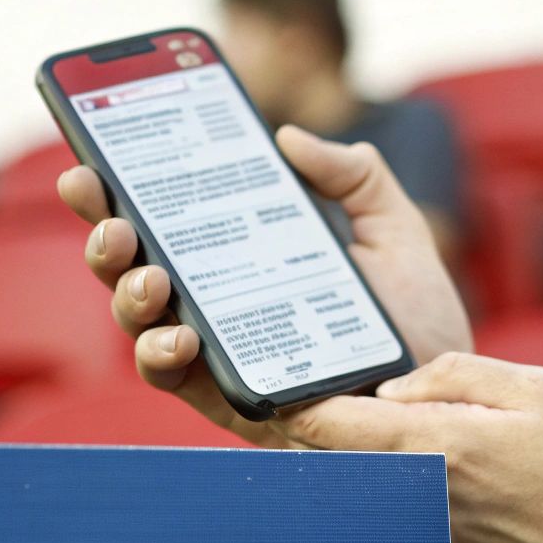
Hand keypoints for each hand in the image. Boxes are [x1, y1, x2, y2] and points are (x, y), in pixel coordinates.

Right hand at [57, 125, 471, 446]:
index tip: (92, 161)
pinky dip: (163, 355)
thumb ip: (353, 177)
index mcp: (240, 258)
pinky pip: (176, 381)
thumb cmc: (419, 323)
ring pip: (140, 324)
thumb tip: (289, 137)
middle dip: (106, 235)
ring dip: (127, 295)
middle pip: (134, 266)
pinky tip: (181, 333)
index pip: (166, 218)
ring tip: (151, 276)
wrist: (450, 404)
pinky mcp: (233, 403)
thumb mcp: (395, 232)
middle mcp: (216, 304)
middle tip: (111, 213)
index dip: (119, 191)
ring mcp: (219, 354)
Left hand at [274, 351, 542, 542]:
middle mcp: (420, 506)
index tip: (282, 380)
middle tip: (315, 401)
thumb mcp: (533, 385)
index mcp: (437, 448)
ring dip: (351, 473)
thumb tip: (390, 390)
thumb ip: (450, 376)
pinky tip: (420, 485)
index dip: (294, 399)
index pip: (326, 426)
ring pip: (357, 503)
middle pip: (327, 468)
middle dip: (315, 434)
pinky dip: (387, 507)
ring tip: (369, 438)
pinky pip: (393, 531)